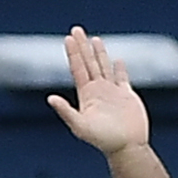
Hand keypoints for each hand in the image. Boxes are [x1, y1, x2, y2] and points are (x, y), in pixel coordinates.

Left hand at [46, 28, 150, 161]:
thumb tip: (50, 98)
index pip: (78, 68)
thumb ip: (66, 111)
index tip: (69, 38)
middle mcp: (97, 91)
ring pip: (104, 67)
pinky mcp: (127, 96)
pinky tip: (118, 61)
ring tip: (94, 39)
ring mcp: (112, 93)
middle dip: (82, 46)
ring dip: (99, 53)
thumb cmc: (103, 140)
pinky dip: (119, 69)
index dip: (73, 53)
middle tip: (77, 29)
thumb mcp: (80, 126)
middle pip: (88, 63)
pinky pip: (122, 79)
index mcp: (86, 94)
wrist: (126, 148)